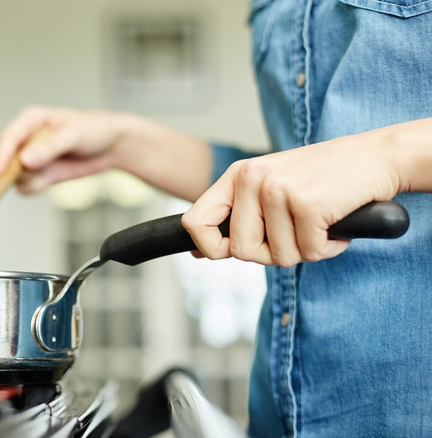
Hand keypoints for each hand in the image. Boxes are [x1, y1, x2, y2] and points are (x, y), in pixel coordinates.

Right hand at [0, 106, 127, 192]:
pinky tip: (52, 180)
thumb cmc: (94, 130)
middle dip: (14, 171)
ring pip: (14, 177)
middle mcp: (25, 139)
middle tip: (34, 173)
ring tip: (52, 171)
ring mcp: (31, 159)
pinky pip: (26, 187)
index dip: (1, 155)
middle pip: (4, 160)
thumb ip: (49, 148)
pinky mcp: (39, 174)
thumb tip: (25, 160)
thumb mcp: (73, 135)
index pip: (8, 138)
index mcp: (30, 120)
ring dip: (29, 179)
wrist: (112, 146)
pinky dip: (36, 187)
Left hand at [180, 131, 402, 266]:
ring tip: (319, 221)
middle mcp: (252, 179)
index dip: (209, 248)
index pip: (195, 222)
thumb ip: (235, 217)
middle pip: (241, 250)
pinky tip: (335, 224)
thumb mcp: (269, 188)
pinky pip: (309, 253)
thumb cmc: (323, 177)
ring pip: (278, 256)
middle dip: (272, 253)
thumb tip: (198, 253)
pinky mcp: (307, 205)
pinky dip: (328, 247)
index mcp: (238, 175)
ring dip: (305, 250)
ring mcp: (278, 190)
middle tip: (296, 232)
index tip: (228, 253)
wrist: (377, 156)